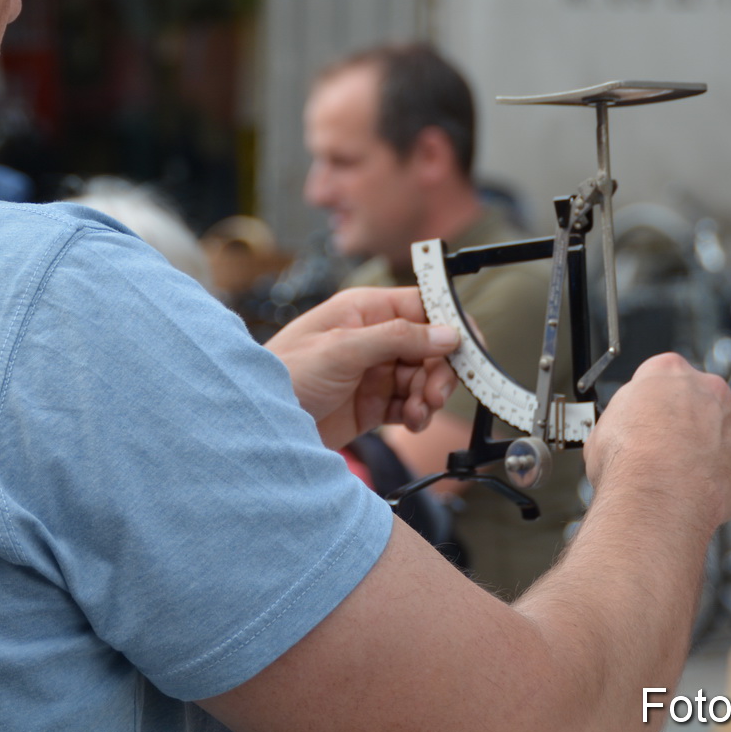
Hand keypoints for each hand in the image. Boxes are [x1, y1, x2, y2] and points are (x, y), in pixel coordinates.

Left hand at [265, 287, 460, 448]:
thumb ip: (396, 338)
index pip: (424, 306)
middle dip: (440, 370)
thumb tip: (447, 333)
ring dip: (429, 395)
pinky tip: (411, 421)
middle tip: (435, 394)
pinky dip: (418, 413)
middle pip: (431, 346)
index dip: (452, 325)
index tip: (471, 350)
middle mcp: (373, 337)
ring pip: (424, 377)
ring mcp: (374, 371)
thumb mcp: (341, 349)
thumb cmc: (285, 374)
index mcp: (365, 310)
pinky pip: (411, 404)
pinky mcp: (373, 404)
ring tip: (417, 412)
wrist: (260, 425)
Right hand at [583, 353, 730, 533]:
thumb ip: (625, 416)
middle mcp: (707, 389)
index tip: (646, 418)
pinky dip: (718, 475)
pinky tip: (695, 489)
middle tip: (663, 446)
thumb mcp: (604, 424)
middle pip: (698, 398)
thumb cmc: (627, 459)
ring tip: (678, 473)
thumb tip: (625, 430)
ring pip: (720, 430)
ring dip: (705, 447)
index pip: (662, 375)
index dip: (652, 400)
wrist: (657, 498)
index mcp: (669, 370)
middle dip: (685, 419)